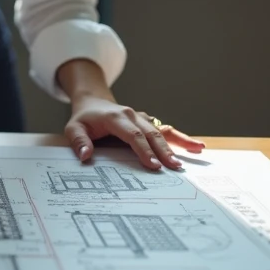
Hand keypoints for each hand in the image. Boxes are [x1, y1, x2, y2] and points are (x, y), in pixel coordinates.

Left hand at [64, 96, 204, 170]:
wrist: (92, 102)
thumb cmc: (84, 119)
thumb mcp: (73, 128)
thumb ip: (79, 141)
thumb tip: (85, 156)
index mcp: (116, 118)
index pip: (132, 135)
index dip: (143, 150)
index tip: (153, 165)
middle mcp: (132, 115)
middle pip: (151, 133)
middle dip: (164, 150)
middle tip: (175, 167)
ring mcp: (142, 118)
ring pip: (162, 130)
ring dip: (178, 142)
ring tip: (196, 151)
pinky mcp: (147, 122)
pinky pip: (165, 129)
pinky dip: (180, 138)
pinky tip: (196, 146)